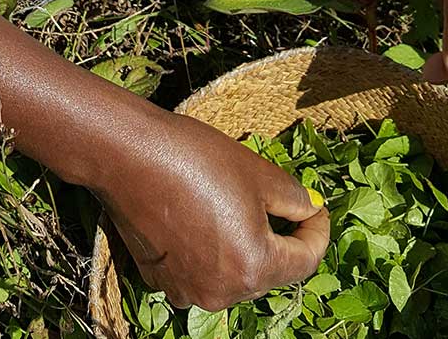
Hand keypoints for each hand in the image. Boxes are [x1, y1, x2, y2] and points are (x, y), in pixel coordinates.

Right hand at [94, 112, 329, 310]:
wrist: (128, 156)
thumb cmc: (197, 160)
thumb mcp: (261, 174)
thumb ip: (296, 201)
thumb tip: (308, 211)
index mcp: (254, 268)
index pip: (307, 261)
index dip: (318, 231)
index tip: (316, 208)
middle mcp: (221, 293)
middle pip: (269, 272)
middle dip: (280, 240)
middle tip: (280, 205)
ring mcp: (187, 291)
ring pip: (234, 274)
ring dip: (244, 247)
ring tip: (236, 209)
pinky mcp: (160, 280)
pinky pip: (200, 272)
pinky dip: (210, 252)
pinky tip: (201, 218)